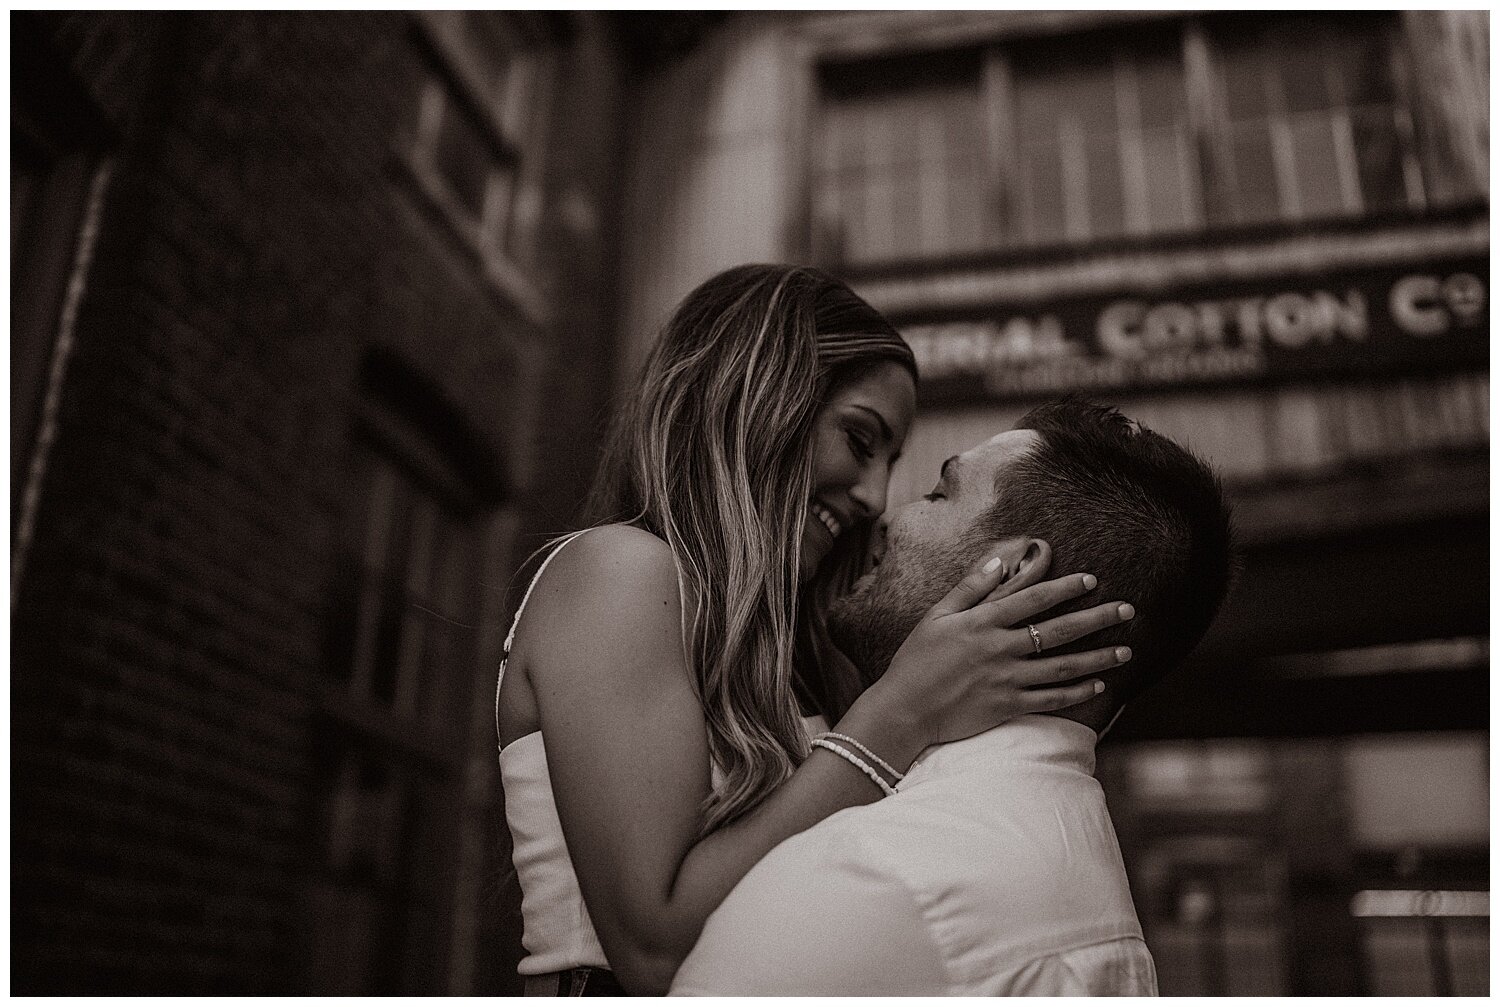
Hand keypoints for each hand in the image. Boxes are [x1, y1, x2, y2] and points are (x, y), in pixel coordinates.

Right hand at [872, 546, 1132, 748]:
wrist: (904, 710)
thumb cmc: (917, 660)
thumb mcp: (937, 616)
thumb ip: (970, 588)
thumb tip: (999, 560)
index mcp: (982, 622)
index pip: (1032, 599)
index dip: (1064, 588)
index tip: (1092, 581)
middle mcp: (999, 648)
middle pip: (1058, 630)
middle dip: (1097, 618)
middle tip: (1128, 610)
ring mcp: (1005, 679)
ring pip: (1062, 666)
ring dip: (1098, 658)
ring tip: (1127, 651)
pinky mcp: (1007, 706)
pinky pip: (1050, 699)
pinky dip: (1077, 692)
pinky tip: (1099, 685)